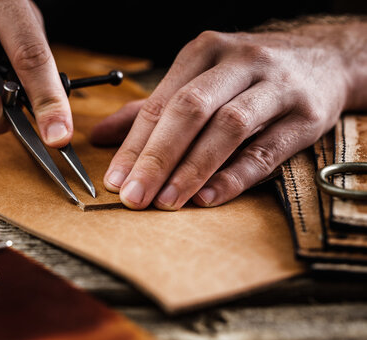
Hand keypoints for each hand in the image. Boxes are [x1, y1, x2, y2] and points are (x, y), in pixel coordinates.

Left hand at [91, 23, 366, 209]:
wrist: (324, 60)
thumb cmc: (247, 75)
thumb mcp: (198, 79)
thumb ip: (150, 109)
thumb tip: (100, 136)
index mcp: (204, 52)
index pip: (160, 103)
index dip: (134, 145)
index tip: (115, 180)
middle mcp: (239, 63)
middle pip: (190, 111)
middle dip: (157, 157)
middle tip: (134, 196)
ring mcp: (275, 86)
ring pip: (227, 128)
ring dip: (193, 169)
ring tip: (167, 201)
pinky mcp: (306, 116)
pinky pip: (265, 150)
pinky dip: (234, 176)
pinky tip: (208, 197)